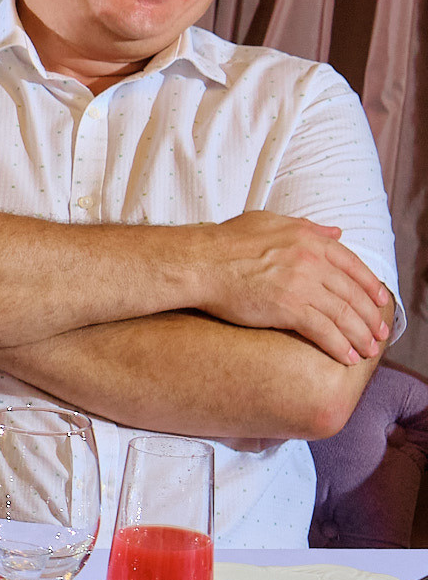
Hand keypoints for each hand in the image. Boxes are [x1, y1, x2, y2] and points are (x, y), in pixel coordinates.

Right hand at [196, 211, 392, 363]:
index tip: (380, 303)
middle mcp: (312, 261)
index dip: (371, 287)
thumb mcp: (269, 222)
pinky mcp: (288, 308)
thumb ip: (307, 227)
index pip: (353, 265)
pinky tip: (347, 357)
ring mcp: (302, 284)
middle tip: (379, 335)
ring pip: (344, 314)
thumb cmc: (225, 243)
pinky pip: (324, 330)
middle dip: (371, 318)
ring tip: (367, 351)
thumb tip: (336, 232)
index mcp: (310, 239)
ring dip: (360, 336)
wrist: (199, 263)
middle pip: (353, 293)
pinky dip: (339, 346)